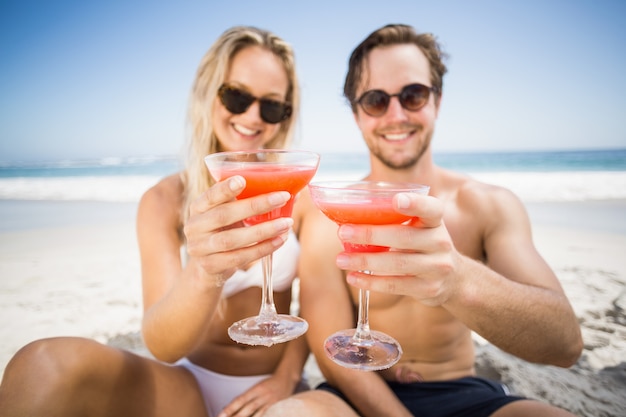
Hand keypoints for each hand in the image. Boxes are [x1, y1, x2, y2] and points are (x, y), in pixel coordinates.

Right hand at [184, 176, 292, 285]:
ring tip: (286, 223)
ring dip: (262, 231)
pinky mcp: (211, 266)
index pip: (209, 196)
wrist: (206, 266)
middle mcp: (195, 226)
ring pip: (232, 239)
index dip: (224, 188)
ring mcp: (200, 248)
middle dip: (254, 206)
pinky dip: (261, 249)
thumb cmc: (224, 231)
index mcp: (198, 207)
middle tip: (282, 197)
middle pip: (223, 215)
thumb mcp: (229, 213)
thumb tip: (293, 192)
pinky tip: (279, 241)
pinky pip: (239, 258)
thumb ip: (250, 201)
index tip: (242, 180)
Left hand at [217, 374, 295, 416]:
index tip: (220, 415)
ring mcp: (271, 403)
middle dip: (236, 416)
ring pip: (257, 414)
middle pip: (248, 409)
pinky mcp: (277, 407)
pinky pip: (267, 415)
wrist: (287, 379)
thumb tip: (230, 408)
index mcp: (256, 389)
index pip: (240, 400)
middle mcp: (263, 396)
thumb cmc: (269, 384)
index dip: (230, 408)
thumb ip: (246, 398)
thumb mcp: (256, 388)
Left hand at [334, 193, 459, 305]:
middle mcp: (440, 243)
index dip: (415, 204)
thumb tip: (349, 212)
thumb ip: (397, 218)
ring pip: (396, 264)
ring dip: (365, 261)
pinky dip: (371, 282)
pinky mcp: (427, 289)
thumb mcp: (422, 227)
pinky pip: (395, 285)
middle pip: (404, 237)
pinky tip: (353, 277)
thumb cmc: (425, 245)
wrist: (454, 280)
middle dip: (370, 235)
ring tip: (341, 259)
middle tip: (343, 232)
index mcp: (436, 221)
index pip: (431, 209)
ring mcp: (436, 267)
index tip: (396, 199)